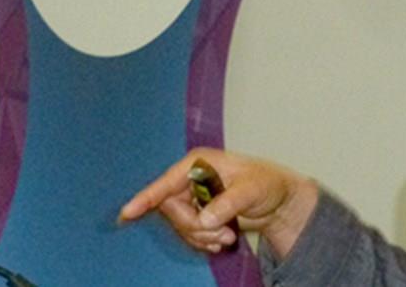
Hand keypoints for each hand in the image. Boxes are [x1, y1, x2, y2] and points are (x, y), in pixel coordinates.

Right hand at [119, 147, 318, 256]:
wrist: (277, 201)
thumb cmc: (267, 183)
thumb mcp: (251, 190)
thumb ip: (228, 203)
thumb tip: (205, 219)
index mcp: (199, 163)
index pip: (167, 182)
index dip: (147, 197)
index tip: (128, 213)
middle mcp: (190, 179)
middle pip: (172, 210)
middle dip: (195, 228)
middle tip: (223, 234)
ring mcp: (192, 197)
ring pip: (180, 225)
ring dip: (202, 237)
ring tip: (228, 236)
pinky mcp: (196, 214)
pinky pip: (188, 233)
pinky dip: (203, 241)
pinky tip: (221, 240)